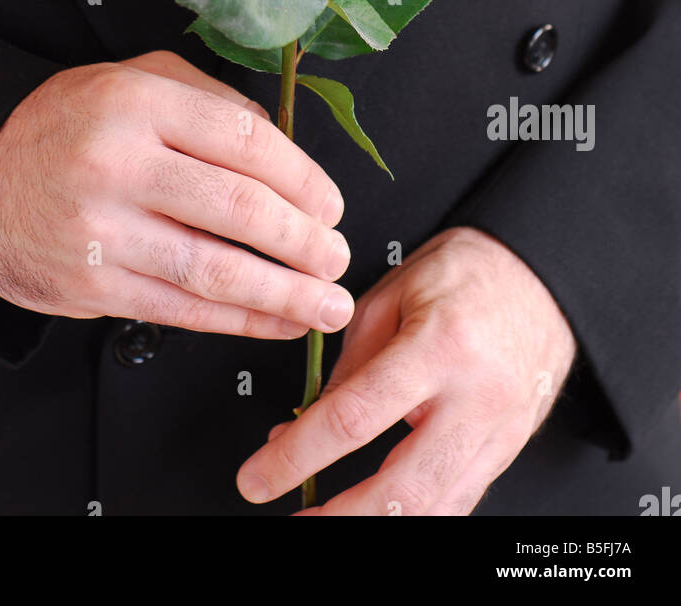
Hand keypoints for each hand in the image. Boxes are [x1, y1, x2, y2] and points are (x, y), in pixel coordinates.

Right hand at [0, 51, 353, 340]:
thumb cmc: (66, 125)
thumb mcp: (132, 79)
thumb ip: (209, 102)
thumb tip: (284, 147)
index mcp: (138, 103)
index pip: (244, 141)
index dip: (303, 177)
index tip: (332, 204)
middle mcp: (119, 164)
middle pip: (238, 208)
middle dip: (304, 240)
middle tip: (339, 255)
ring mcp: (102, 230)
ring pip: (214, 269)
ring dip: (284, 293)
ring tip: (328, 303)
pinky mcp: (89, 286)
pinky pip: (180, 310)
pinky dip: (238, 321)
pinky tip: (276, 321)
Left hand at [236, 226, 576, 513]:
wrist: (540, 278)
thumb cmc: (467, 274)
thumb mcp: (393, 295)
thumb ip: (348, 363)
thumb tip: (301, 424)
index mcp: (438, 346)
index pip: (354, 417)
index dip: (297, 455)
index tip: (260, 475)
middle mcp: (474, 398)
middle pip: (399, 487)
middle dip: (338, 517)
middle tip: (294, 518)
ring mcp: (498, 433)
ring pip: (433, 509)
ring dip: (375, 525)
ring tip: (328, 520)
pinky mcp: (507, 451)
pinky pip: (458, 502)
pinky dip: (414, 517)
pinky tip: (380, 513)